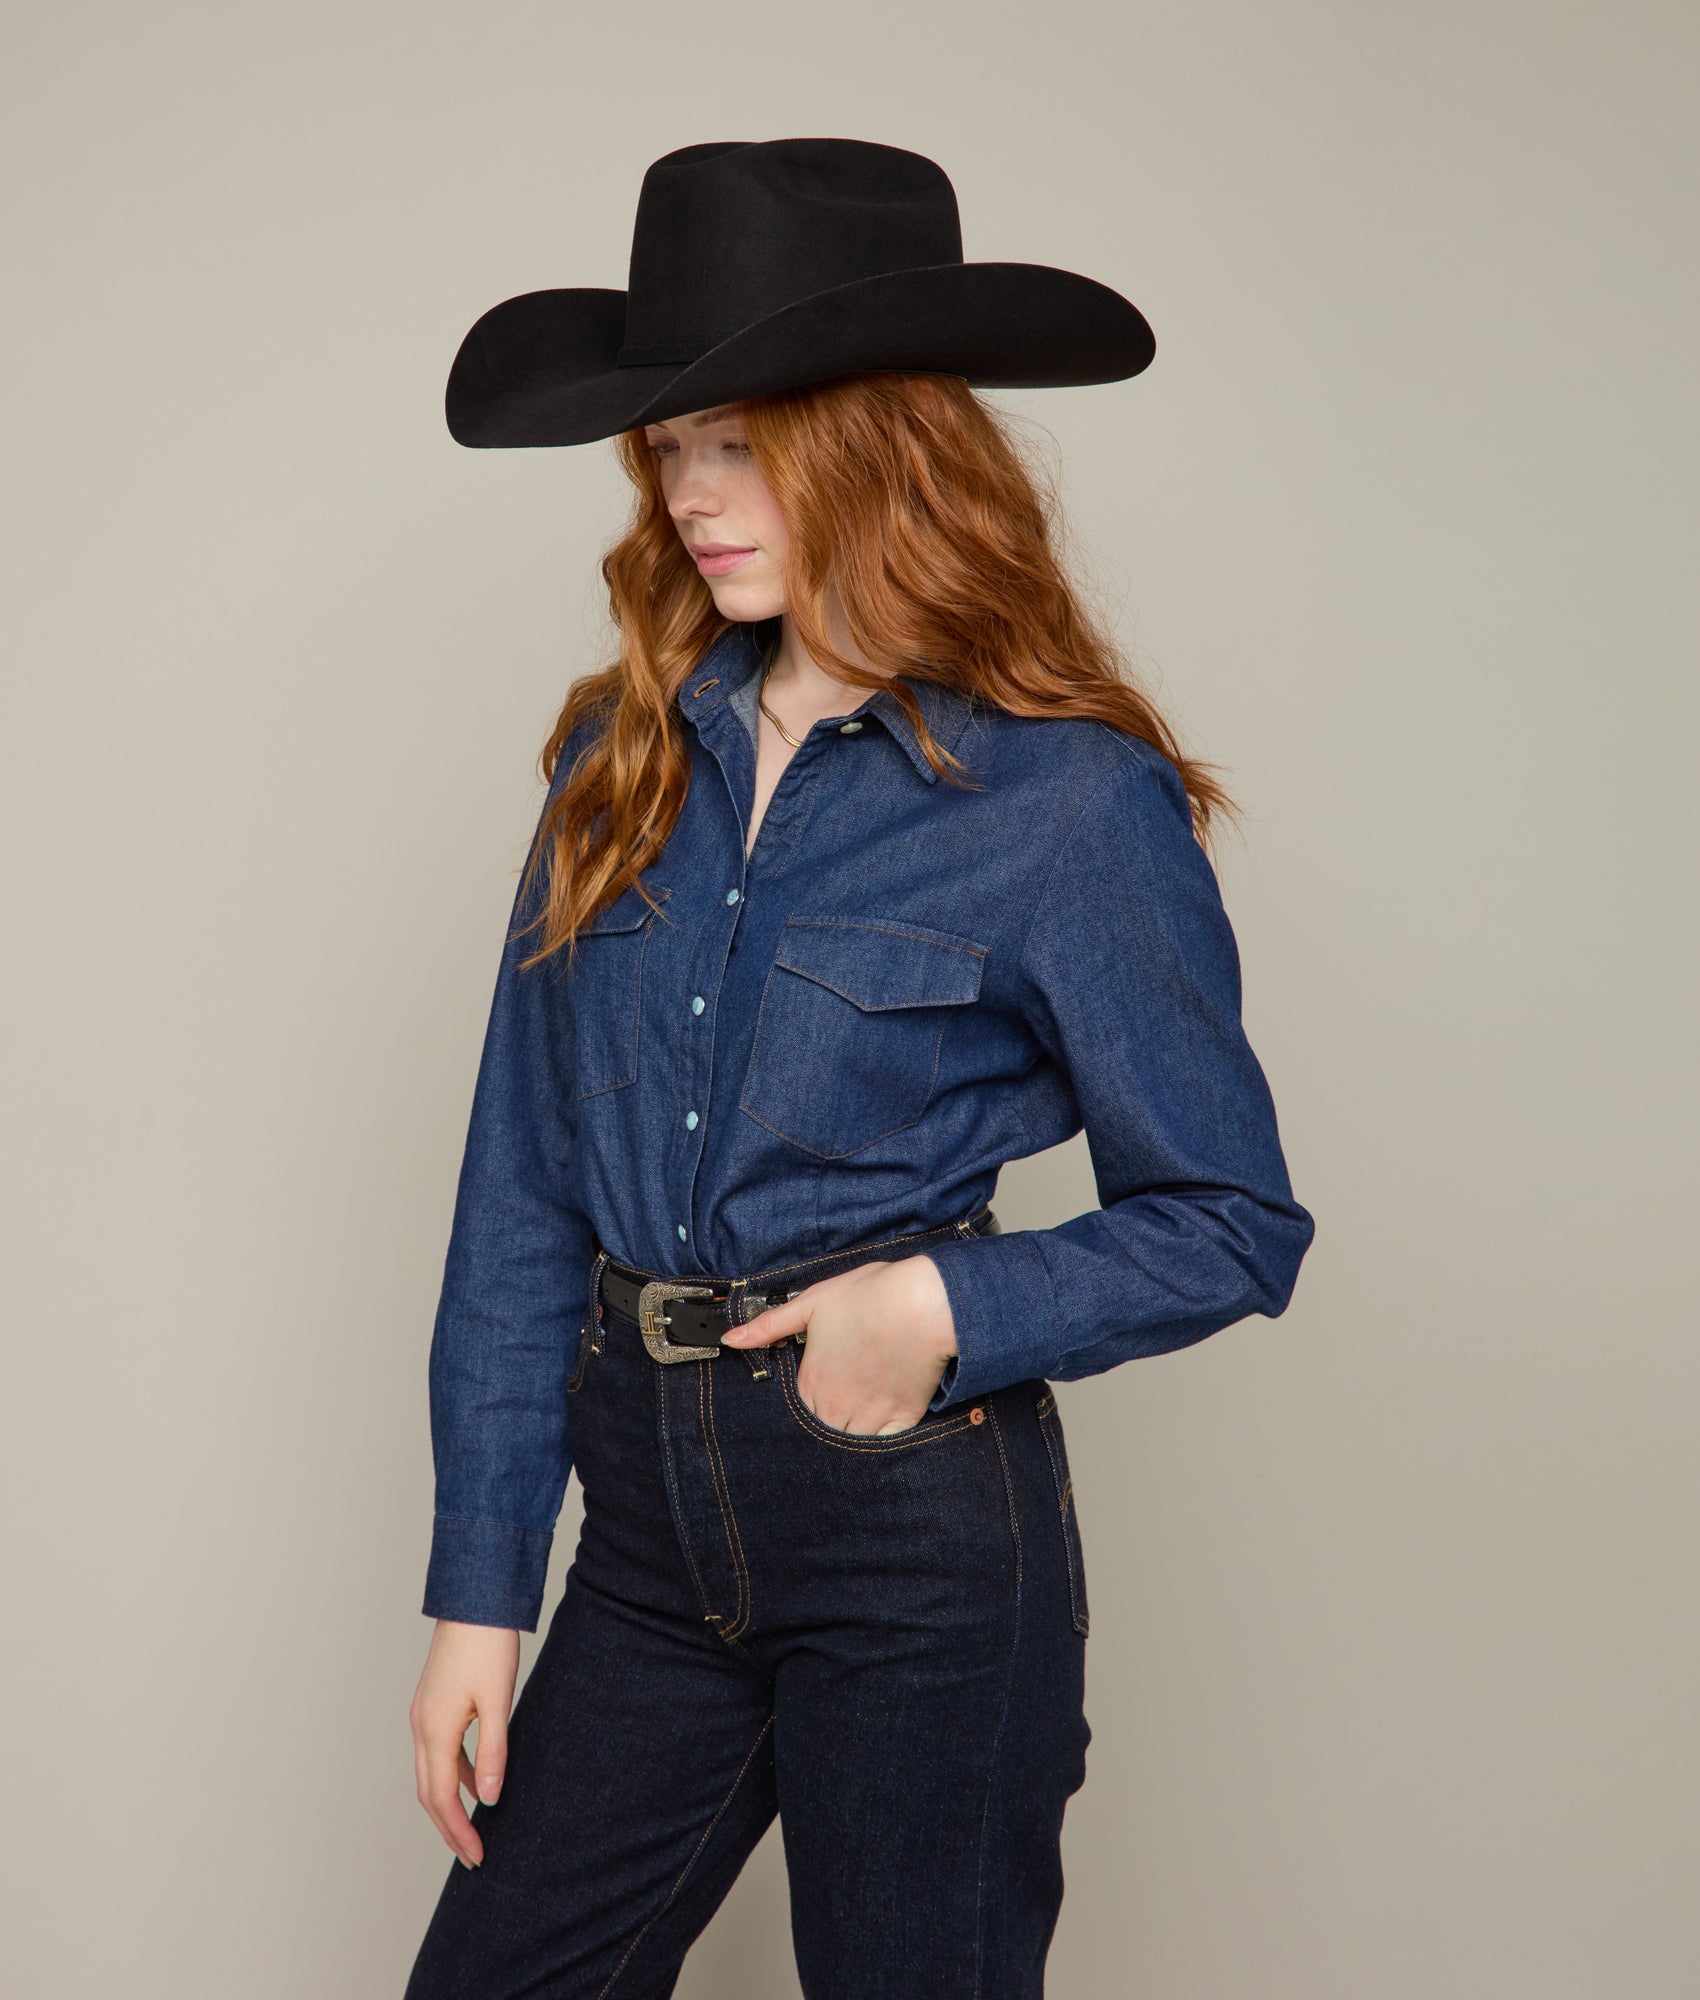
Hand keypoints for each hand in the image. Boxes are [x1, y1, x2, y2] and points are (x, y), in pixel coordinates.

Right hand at [410, 1619, 519, 1866]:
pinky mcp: (433, 1704)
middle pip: (429, 1793)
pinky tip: (478, 1783)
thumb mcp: (497, 1702)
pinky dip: (455, 1775)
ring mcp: (424, 1714)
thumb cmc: (488, 1646)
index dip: (458, 1832)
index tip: (477, 1857)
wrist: (474, 1601)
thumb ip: (492, 1753)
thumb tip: (489, 1801)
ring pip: (432, 1774)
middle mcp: (421, 1726)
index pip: (442, 1798)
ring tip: (473, 1829)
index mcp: (434, 1730)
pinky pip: (439, 1752)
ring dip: (449, 1804)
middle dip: (448, 1828)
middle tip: (472, 1857)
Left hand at [721, 1253, 956, 1433]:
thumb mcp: (813, 1301)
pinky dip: (880, 1443)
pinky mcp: (901, 1420)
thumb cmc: (873, 1295)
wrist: (926, 1302)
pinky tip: (883, 1426)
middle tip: (843, 1401)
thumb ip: (769, 1324)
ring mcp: (868, 1416)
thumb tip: (731, 1339)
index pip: (796, 1411)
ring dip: (849, 1433)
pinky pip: (882, 1448)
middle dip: (827, 1419)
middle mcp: (834, 1405)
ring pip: (847, 1443)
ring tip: (861, 1411)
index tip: (823, 1388)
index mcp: (810, 1380)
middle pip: (820, 1431)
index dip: (809, 1400)